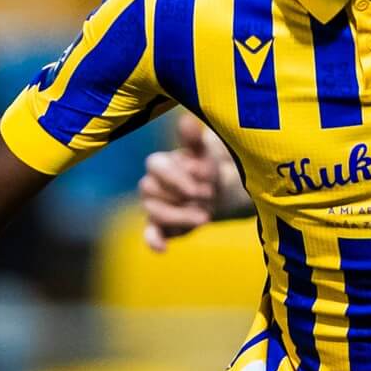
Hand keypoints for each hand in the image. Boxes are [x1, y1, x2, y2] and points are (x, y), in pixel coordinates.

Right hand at [140, 114, 233, 250]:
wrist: (220, 193)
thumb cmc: (209, 169)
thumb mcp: (206, 153)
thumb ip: (194, 141)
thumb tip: (185, 121)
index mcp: (160, 163)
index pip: (154, 165)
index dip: (176, 175)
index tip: (202, 180)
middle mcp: (152, 185)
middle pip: (150, 190)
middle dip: (180, 194)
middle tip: (207, 196)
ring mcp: (155, 207)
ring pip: (153, 212)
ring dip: (178, 215)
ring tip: (205, 217)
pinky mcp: (162, 227)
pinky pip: (150, 234)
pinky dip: (154, 241)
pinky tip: (163, 249)